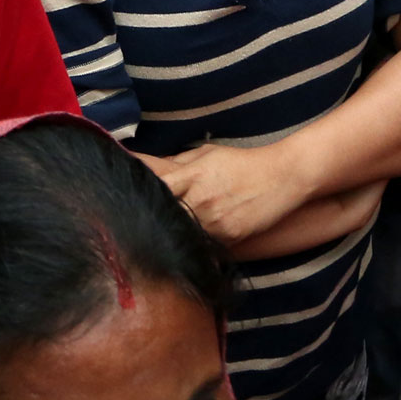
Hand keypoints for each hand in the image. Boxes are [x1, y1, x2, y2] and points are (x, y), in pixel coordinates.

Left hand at [142, 141, 311, 250]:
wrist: (282, 178)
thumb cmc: (240, 163)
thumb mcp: (207, 154)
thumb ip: (178, 163)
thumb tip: (150, 168)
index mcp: (191, 175)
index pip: (154, 181)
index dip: (136, 183)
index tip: (119, 184)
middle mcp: (199, 200)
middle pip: (162, 211)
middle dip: (146, 213)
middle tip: (128, 217)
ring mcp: (213, 223)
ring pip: (179, 233)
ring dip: (166, 232)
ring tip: (149, 235)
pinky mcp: (227, 240)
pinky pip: (201, 246)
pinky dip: (190, 244)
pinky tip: (179, 246)